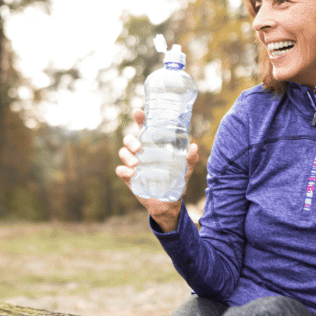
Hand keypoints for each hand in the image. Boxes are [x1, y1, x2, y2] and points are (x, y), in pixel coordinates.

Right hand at [116, 109, 199, 231]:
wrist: (169, 203)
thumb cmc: (177, 181)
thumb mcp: (186, 169)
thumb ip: (190, 159)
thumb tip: (194, 147)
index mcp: (154, 146)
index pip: (144, 128)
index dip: (140, 119)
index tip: (138, 112)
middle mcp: (142, 152)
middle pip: (129, 139)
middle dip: (131, 140)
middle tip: (139, 147)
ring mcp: (134, 164)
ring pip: (123, 152)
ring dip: (127, 155)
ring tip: (136, 162)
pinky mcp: (129, 178)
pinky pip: (120, 170)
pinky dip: (124, 170)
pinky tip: (132, 173)